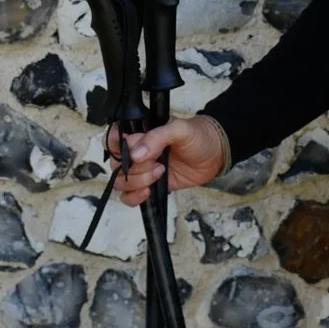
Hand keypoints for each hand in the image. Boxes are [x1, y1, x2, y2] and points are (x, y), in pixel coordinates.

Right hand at [109, 117, 228, 204]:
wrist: (215, 155)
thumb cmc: (198, 136)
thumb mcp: (180, 129)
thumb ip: (157, 137)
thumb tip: (136, 154)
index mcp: (140, 132)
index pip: (114, 139)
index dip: (117, 147)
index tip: (133, 153)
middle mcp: (136, 151)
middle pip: (116, 164)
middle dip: (135, 167)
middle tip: (157, 163)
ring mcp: (141, 170)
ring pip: (121, 181)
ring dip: (137, 182)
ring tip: (160, 173)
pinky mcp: (148, 185)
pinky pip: (128, 196)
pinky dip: (134, 197)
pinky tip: (148, 191)